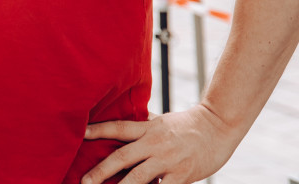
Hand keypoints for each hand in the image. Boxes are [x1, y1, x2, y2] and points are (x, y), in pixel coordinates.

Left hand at [81, 105, 241, 183]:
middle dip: (101, 171)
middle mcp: (154, 143)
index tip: (80, 133)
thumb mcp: (162, 121)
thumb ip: (144, 126)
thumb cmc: (188, 124)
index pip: (118, 128)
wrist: (218, 125)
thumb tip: (123, 125)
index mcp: (148, 128)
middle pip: (122, 156)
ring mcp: (168, 159)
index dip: (98, 130)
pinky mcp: (183, 174)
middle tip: (84, 181)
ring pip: (139, 177)